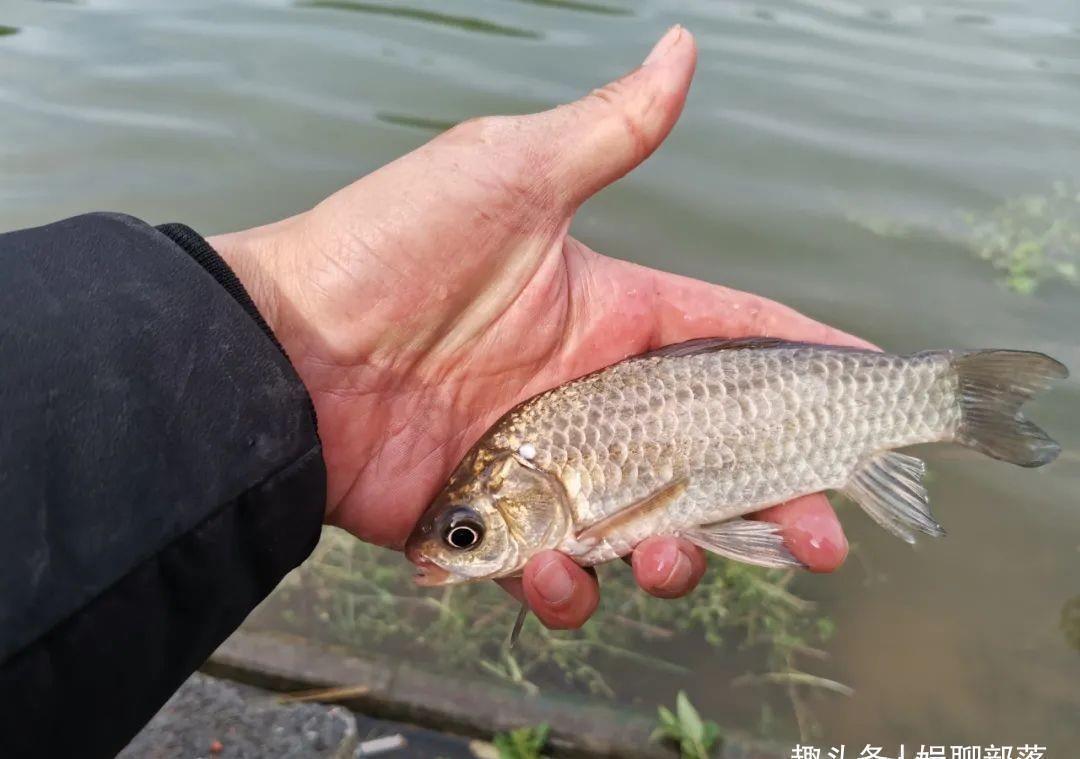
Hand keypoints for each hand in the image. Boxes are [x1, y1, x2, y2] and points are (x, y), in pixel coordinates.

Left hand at [210, 26, 858, 629]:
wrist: (279, 352)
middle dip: (773, 502)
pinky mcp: (487, 525)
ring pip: (642, 531)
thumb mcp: (507, 176)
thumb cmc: (389, 251)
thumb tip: (685, 47)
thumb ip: (607, 133)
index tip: (867, 401)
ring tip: (656, 563)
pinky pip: (550, 573)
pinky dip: (565, 588)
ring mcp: (540, 468)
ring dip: (672, 560)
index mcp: (612, 319)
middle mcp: (587, 399)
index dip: (805, 365)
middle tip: (820, 539)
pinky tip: (554, 577)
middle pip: (708, 460)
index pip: (734, 340)